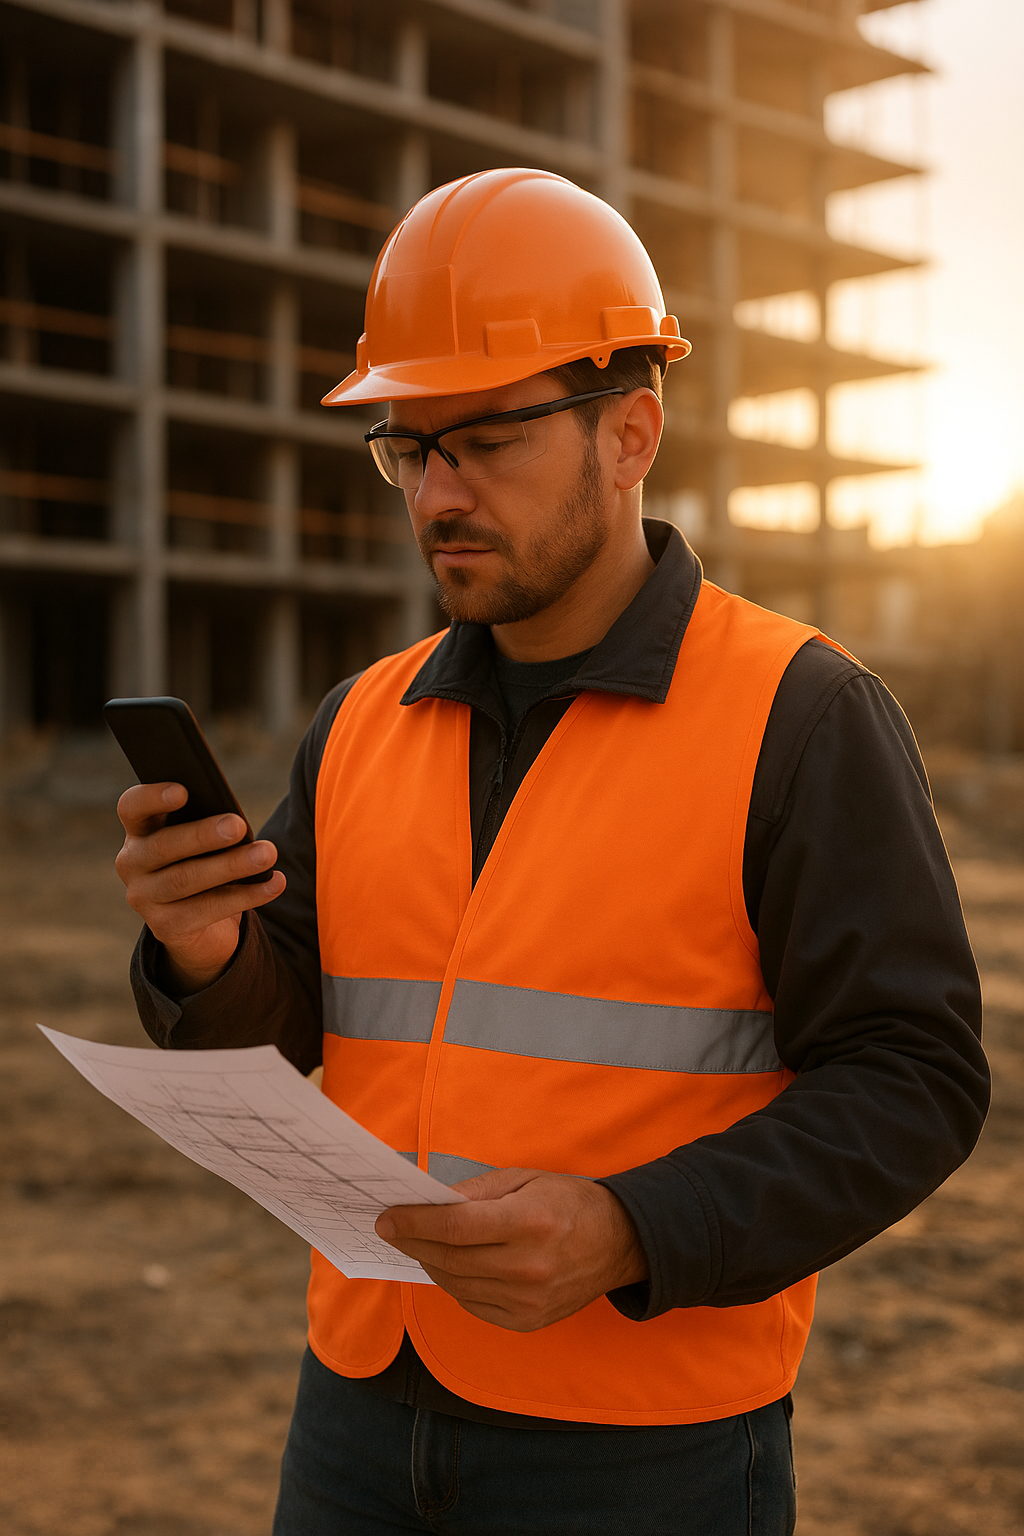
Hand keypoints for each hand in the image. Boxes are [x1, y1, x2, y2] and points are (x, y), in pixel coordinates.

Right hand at [114, 782, 285, 993]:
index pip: (132, 807)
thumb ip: (209, 827)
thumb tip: (237, 825)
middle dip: (203, 835)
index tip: (183, 790)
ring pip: (186, 879)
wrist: (200, 927)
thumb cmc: (205, 865)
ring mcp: (145, 897)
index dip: (152, 797)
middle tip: (238, 825)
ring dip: (231, 865)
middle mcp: (133, 863)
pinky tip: (274, 883)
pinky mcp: (166, 927)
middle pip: (163, 846)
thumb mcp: (203, 843)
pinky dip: (247, 895)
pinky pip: (208, 909)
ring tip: (267, 854)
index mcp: (140, 831)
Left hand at [374, 1167, 647, 1331]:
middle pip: (450, 1258)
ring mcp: (528, 1301)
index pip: (455, 1226)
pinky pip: (473, 1304)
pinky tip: (447, 1265)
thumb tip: (430, 1203)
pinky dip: (453, 1285)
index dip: (415, 1222)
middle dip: (413, 1242)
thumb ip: (477, 1191)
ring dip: (429, 1263)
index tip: (387, 1217)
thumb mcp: (525, 1179)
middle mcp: (528, 1267)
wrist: (619, 1243)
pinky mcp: (526, 1322)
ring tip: (415, 1244)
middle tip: (390, 1228)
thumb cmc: (568, 1201)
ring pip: (456, 1285)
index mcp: (528, 1222)